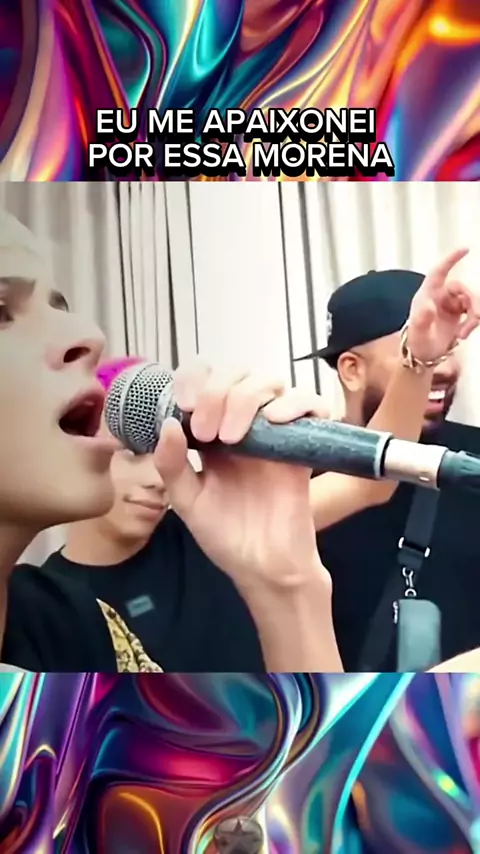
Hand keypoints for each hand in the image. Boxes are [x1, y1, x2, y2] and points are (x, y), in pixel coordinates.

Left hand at [153, 362, 330, 594]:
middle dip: (217, 393)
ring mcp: (276, 432)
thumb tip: (168, 423)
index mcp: (212, 431)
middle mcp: (244, 424)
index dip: (194, 378)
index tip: (185, 403)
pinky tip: (274, 421)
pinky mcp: (304, 445)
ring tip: (231, 437)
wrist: (264, 567)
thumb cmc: (225, 535)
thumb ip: (172, 464)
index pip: (206, 380)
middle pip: (238, 376)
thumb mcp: (187, 502)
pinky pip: (311, 404)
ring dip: (247, 397)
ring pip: (270, 383)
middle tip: (206, 432)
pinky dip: (295, 403)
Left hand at [407, 248, 479, 362]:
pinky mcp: (459, 313)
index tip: (466, 249)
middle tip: (477, 318)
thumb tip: (429, 306)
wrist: (422, 355)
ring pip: (472, 300)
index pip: (439, 272)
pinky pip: (474, 311)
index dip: (451, 259)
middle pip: (463, 289)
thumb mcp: (417, 332)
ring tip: (464, 334)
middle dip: (474, 302)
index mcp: (427, 294)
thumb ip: (422, 319)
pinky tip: (464, 334)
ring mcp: (451, 304)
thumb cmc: (416, 342)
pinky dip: (473, 322)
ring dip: (474, 316)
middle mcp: (440, 295)